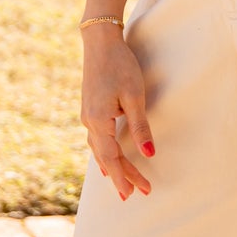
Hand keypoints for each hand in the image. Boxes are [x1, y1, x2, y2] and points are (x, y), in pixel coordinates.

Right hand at [81, 26, 153, 200]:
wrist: (100, 42)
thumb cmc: (120, 65)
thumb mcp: (134, 96)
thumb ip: (140, 126)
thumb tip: (149, 154)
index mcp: (98, 121)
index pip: (112, 157)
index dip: (124, 176)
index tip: (134, 193)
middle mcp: (89, 121)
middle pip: (106, 157)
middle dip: (121, 175)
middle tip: (137, 194)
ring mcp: (87, 116)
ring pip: (100, 149)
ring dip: (112, 166)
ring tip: (123, 183)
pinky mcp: (90, 109)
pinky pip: (96, 139)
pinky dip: (103, 153)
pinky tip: (105, 160)